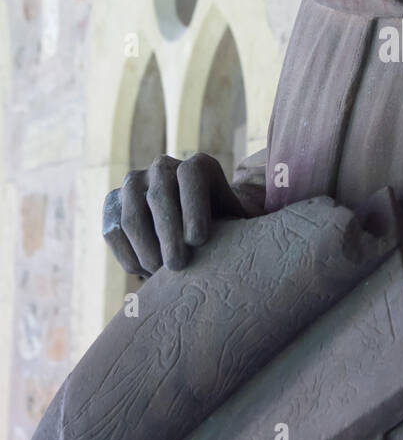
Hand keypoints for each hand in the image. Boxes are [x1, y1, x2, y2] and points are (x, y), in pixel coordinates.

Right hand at [102, 152, 247, 275]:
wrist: (196, 234)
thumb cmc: (226, 232)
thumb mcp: (240, 224)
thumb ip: (247, 229)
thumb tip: (252, 243)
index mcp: (199, 166)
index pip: (190, 176)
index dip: (192, 205)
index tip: (198, 240)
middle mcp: (163, 167)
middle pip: (159, 195)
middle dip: (167, 233)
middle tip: (177, 266)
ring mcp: (133, 184)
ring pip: (131, 214)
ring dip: (145, 247)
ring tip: (160, 273)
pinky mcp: (112, 205)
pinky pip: (112, 230)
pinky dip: (127, 254)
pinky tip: (144, 272)